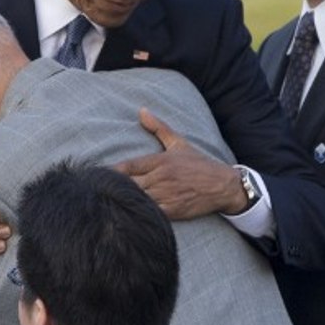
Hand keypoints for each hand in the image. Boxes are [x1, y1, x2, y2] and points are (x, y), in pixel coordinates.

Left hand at [114, 108, 243, 219]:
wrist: (223, 185)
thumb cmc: (199, 164)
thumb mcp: (179, 143)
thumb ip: (159, 128)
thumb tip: (141, 110)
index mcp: (160, 161)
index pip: (127, 167)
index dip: (112, 173)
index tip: (100, 176)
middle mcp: (161, 177)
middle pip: (128, 185)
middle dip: (115, 188)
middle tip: (104, 191)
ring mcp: (166, 195)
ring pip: (138, 199)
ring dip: (126, 201)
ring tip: (113, 203)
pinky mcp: (173, 211)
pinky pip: (151, 213)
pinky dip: (141, 213)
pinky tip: (132, 213)